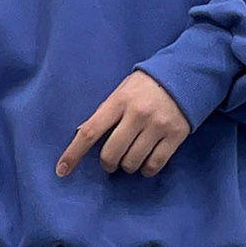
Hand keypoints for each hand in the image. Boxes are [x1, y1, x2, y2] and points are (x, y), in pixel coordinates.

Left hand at [56, 72, 190, 180]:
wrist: (184, 76)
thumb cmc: (146, 87)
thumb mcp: (122, 92)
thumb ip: (105, 113)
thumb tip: (81, 133)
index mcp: (119, 101)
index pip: (90, 131)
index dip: (74, 153)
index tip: (62, 170)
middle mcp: (137, 114)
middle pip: (111, 154)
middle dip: (108, 163)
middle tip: (112, 160)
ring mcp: (157, 126)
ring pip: (132, 163)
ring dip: (128, 166)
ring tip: (132, 155)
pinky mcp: (175, 136)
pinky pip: (153, 166)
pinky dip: (146, 170)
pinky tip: (146, 162)